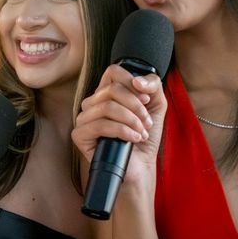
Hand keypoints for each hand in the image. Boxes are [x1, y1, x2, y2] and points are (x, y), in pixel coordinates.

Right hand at [72, 64, 166, 183]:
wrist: (141, 167)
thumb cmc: (146, 136)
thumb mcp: (157, 105)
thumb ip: (153, 85)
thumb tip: (137, 81)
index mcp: (107, 93)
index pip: (113, 72)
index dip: (131, 81)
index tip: (146, 99)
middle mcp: (93, 103)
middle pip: (112, 89)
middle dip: (136, 106)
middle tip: (147, 122)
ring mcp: (84, 118)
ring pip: (107, 107)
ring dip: (131, 120)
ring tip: (142, 133)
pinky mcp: (80, 135)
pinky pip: (100, 125)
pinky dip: (122, 131)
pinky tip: (134, 139)